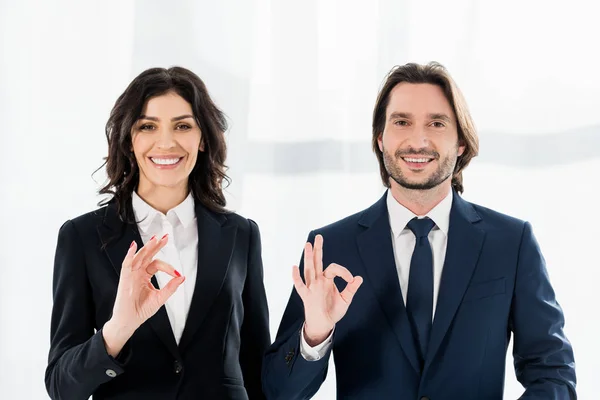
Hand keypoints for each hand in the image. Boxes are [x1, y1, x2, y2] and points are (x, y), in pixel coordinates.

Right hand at [103, 235, 184, 356]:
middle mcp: (138, 273)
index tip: (177, 274)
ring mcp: (131, 275)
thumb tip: (182, 277)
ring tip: (155, 239)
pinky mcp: (124, 279)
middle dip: (156, 245)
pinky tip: (134, 247)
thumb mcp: (160, 297)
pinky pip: (126, 264)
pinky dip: (130, 255)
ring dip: (147, 247)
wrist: (129, 322)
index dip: (168, 267)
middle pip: (148, 255)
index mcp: (145, 276)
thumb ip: (171, 287)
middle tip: (165, 237)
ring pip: (139, 257)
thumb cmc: (141, 310)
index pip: (157, 264)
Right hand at [292, 234, 362, 346]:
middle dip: (318, 249)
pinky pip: (300, 285)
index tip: (351, 279)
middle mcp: (318, 281)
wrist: (324, 324)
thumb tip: (359, 278)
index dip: (343, 271)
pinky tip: (294, 267)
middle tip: (318, 236)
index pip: (334, 268)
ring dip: (308, 257)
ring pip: (309, 269)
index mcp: (327, 280)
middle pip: (317, 261)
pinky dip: (296, 277)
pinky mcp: (306, 295)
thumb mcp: (345, 299)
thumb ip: (351, 288)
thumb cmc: (333, 310)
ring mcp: (311, 287)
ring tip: (307, 244)